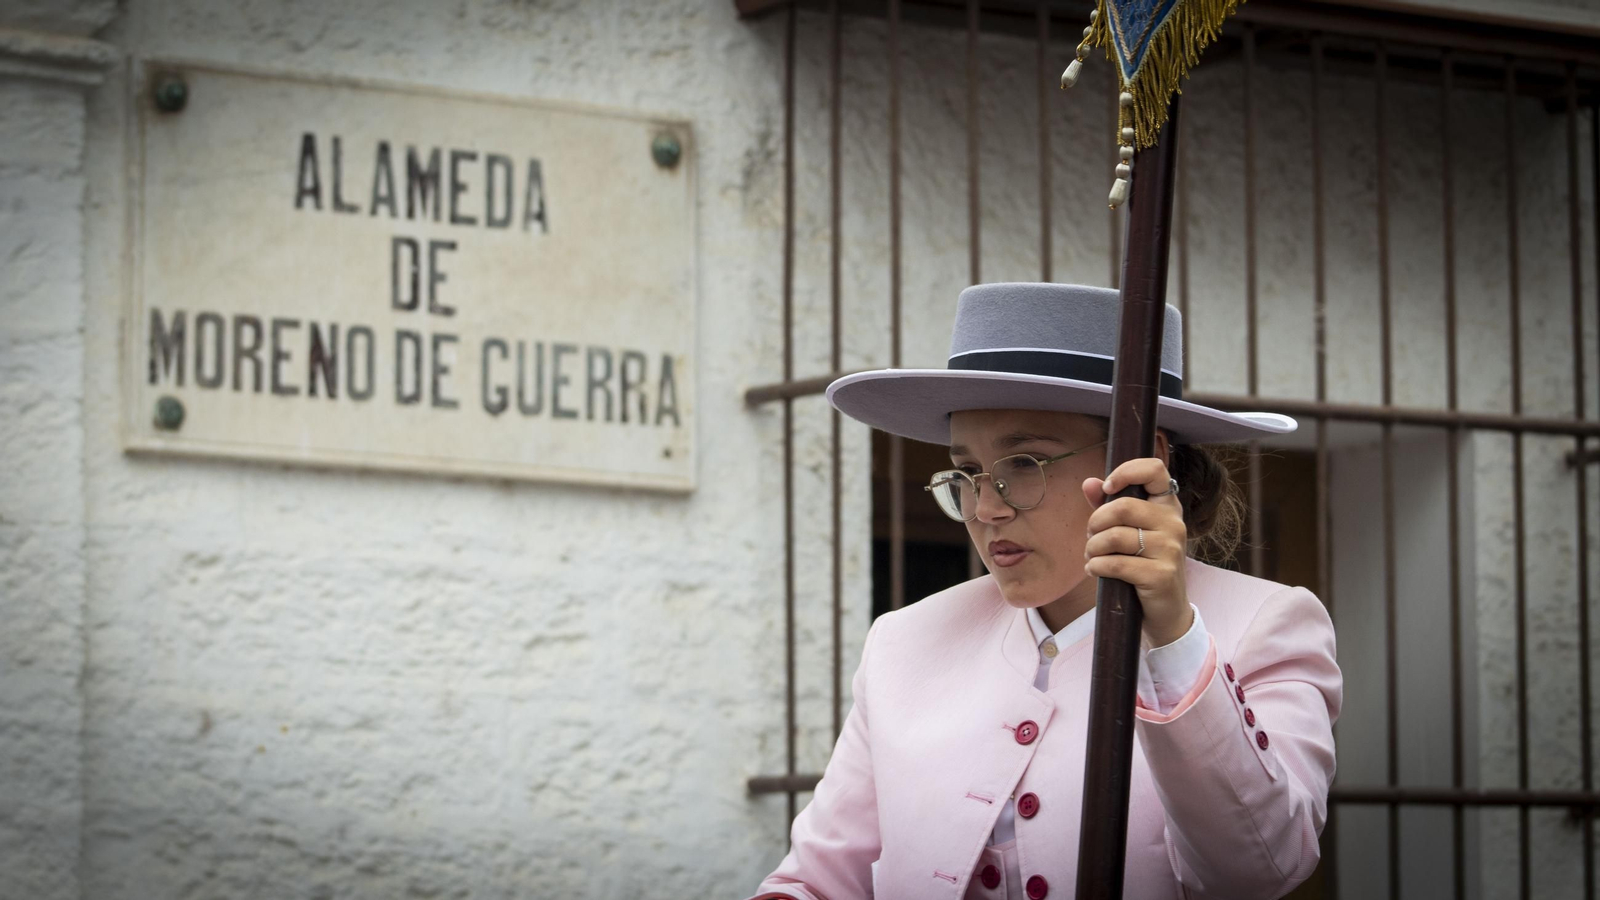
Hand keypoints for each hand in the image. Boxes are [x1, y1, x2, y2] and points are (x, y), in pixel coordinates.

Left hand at [1081, 457, 1191, 646]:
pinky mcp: (1161, 574)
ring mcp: (1170, 549)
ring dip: (1092, 548)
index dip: (1127, 471)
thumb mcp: (1129, 531)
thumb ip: (1108, 506)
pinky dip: (1096, 566)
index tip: (1108, 487)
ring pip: (1115, 537)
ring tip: (1092, 556)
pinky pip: (1115, 564)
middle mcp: (1174, 523)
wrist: (1166, 610)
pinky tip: (1094, 570)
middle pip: (1123, 507)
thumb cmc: (1143, 564)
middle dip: (1095, 523)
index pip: (1155, 470)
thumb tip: (1089, 483)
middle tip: (1091, 537)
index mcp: (1167, 506)